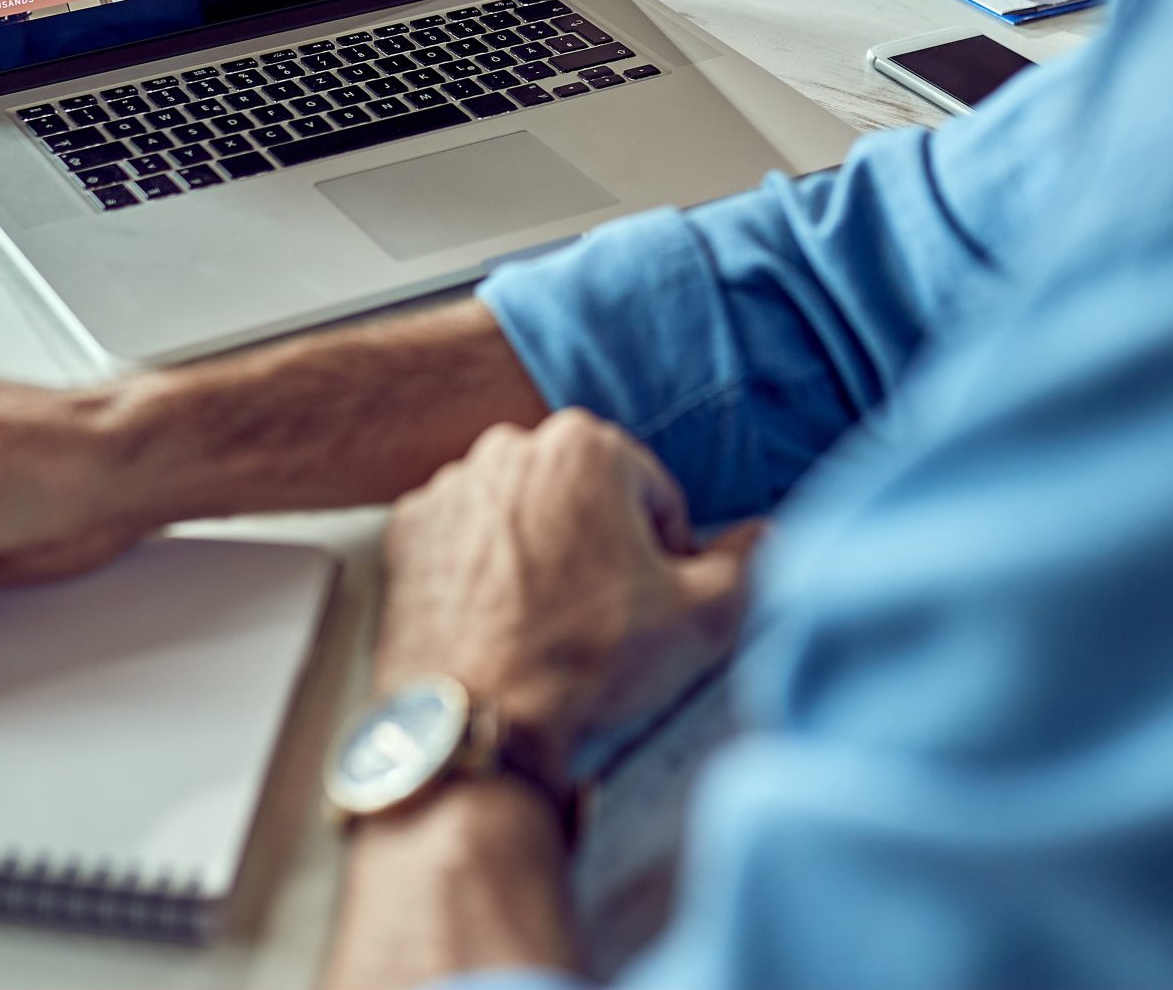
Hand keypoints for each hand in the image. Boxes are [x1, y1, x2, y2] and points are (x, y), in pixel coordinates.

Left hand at [374, 410, 759, 777]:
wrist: (477, 726)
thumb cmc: (585, 665)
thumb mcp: (702, 616)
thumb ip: (749, 563)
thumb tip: (766, 537)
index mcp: (587, 446)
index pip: (654, 496)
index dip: (665, 559)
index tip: (650, 608)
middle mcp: (510, 448)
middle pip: (584, 498)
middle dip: (599, 549)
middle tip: (602, 623)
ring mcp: (450, 490)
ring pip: (523, 516)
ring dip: (541, 557)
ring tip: (547, 629)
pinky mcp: (406, 535)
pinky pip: (464, 542)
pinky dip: (483, 574)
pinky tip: (499, 626)